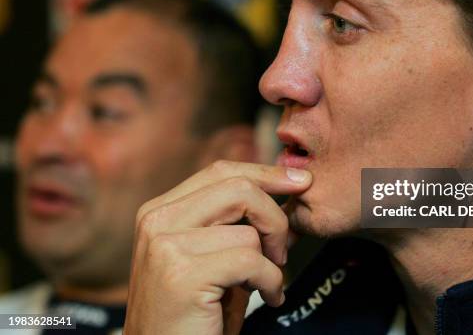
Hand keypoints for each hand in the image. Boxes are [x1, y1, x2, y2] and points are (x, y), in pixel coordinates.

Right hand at [123, 160, 311, 334]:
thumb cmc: (195, 314)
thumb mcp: (212, 257)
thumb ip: (236, 222)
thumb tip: (288, 188)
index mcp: (160, 211)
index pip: (221, 172)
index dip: (266, 173)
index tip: (300, 181)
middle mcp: (157, 221)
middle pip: (238, 188)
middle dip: (275, 217)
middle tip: (281, 251)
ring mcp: (165, 246)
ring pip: (249, 231)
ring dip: (272, 262)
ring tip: (266, 284)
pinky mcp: (182, 275)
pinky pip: (251, 261)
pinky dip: (271, 282)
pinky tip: (267, 298)